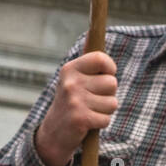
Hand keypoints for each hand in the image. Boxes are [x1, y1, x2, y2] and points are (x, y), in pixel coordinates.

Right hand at [34, 51, 117, 165]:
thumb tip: (92, 32)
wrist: (53, 133)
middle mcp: (71, 83)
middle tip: (92, 99)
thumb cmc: (71, 102)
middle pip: (111, 83)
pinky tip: (88, 123)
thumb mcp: (73, 79)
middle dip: (108, 94)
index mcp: (70, 69)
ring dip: (105, 110)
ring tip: (90, 111)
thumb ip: (86, 60)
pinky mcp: (80, 118)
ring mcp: (75, 101)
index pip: (100, 59)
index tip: (106, 74)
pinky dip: (101, 123)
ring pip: (112, 103)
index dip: (110, 68)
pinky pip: (106, 118)